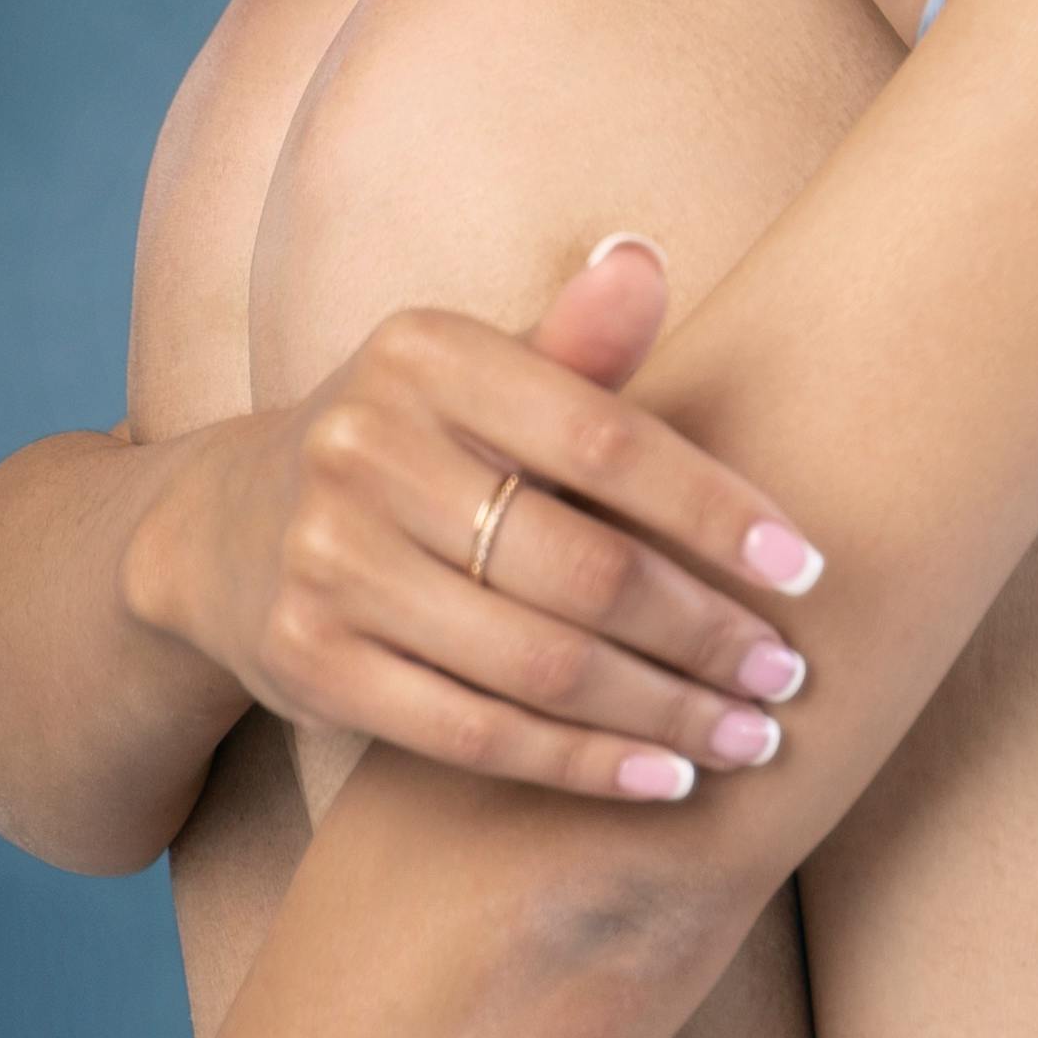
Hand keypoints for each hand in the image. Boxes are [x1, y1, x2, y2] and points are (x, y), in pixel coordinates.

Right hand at [117, 234, 826, 805]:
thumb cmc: (409, 444)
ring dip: (663, 715)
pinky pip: (476, 735)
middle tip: (787, 678)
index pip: (608, 440)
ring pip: (539, 665)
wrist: (227, 527)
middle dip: (705, 634)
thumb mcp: (474, 373)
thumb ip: (572, 340)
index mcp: (425, 355)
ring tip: (749, 741)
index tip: (810, 572)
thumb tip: (642, 259)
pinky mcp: (310, 663)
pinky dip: (583, 766)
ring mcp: (328, 561)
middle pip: (583, 568)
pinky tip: (663, 779)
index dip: (718, 511)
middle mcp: (364, 449)